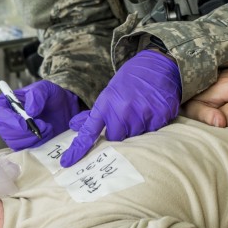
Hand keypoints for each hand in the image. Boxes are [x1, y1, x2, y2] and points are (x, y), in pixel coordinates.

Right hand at [0, 80, 80, 149]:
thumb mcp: (46, 88)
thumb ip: (37, 95)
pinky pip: (24, 149)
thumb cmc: (51, 96)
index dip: (7, 119)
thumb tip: (29, 111)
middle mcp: (7, 119)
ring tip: (47, 126)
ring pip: (14, 142)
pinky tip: (47, 133)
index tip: (23, 123)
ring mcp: (14, 133)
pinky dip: (37, 143)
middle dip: (23, 131)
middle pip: (4, 130)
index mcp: (7, 101)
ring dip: (33, 137)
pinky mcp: (23, 144)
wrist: (63, 110)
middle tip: (41, 125)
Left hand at [61, 50, 180, 166]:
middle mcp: (123, 110)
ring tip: (140, 109)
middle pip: (115, 138)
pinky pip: (153, 131)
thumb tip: (74, 125)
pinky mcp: (160, 116)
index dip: (78, 148)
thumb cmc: (131, 79)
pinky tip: (152, 108)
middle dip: (119, 131)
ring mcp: (142, 114)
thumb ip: (95, 112)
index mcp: (107, 103)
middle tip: (126, 116)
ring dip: (136, 128)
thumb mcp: (109, 92)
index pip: (89, 131)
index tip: (67, 162)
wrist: (158, 64)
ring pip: (135, 136)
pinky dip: (152, 123)